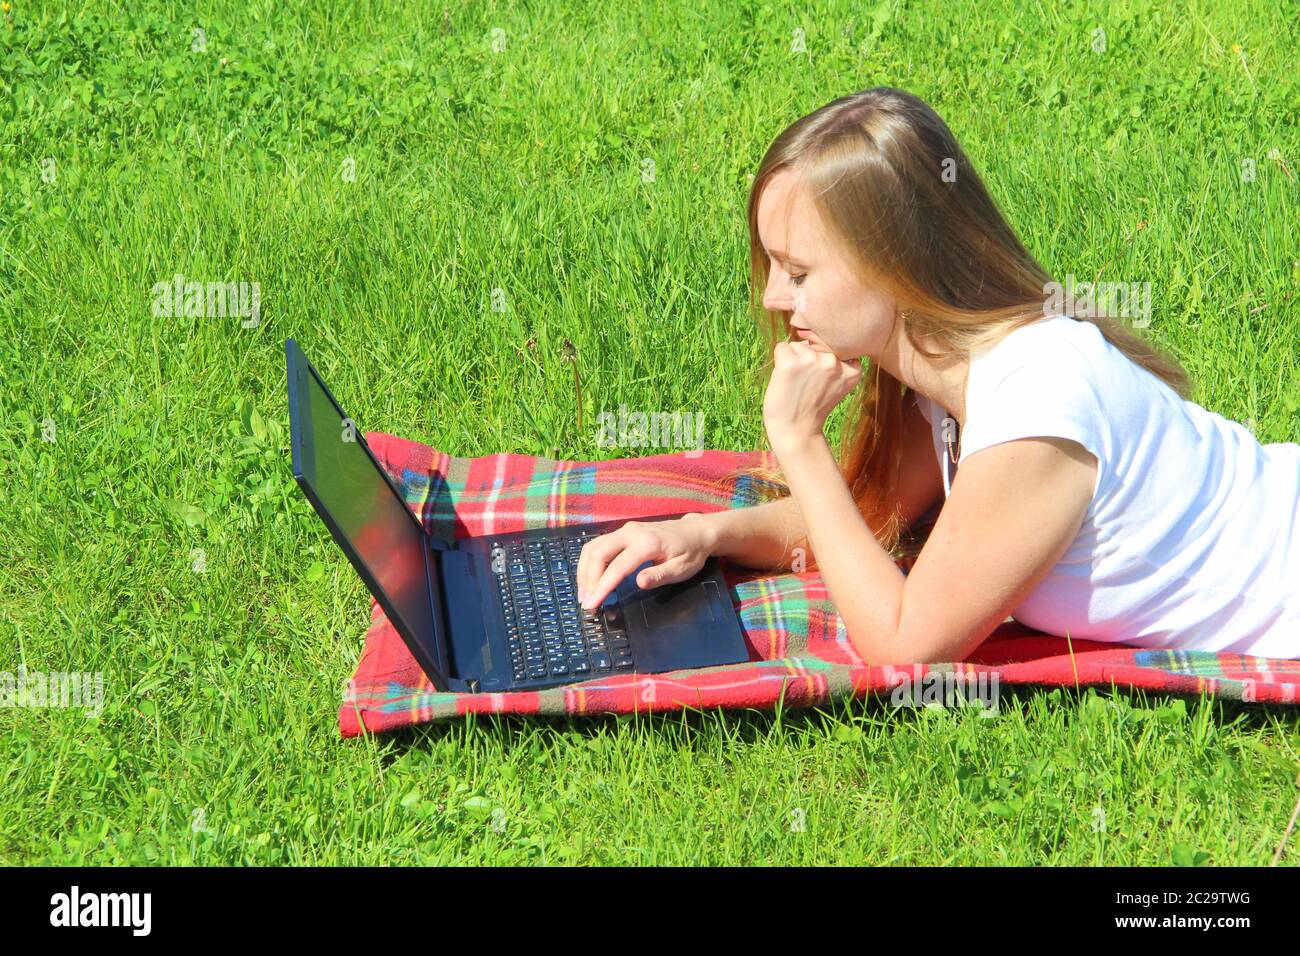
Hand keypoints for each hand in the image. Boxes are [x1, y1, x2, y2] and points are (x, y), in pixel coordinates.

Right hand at [575, 515, 713, 609]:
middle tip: (587, 602)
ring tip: (585, 594)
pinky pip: (598, 545)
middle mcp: (631, 532)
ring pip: (593, 547)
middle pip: (598, 553)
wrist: (695, 532)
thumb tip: (639, 583)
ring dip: (585, 571)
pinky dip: (589, 562)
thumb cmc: (690, 553)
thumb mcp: (682, 569)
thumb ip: (660, 575)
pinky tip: (590, 579)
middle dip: (588, 579)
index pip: (617, 566)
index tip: (592, 604)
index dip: (602, 586)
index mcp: (648, 542)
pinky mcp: (621, 532)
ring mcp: (625, 530)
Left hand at [762, 340, 862, 453]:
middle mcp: (834, 362)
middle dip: (808, 359)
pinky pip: (782, 346)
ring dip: (793, 360)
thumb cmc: (812, 407)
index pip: (834, 346)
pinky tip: (785, 379)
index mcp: (852, 369)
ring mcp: (812, 361)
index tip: (821, 381)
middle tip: (806, 385)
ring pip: (798, 344)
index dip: (823, 361)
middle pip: (815, 344)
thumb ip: (835, 362)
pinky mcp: (791, 363)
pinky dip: (779, 360)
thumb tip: (814, 336)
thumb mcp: (836, 384)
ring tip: (796, 384)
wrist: (796, 431)